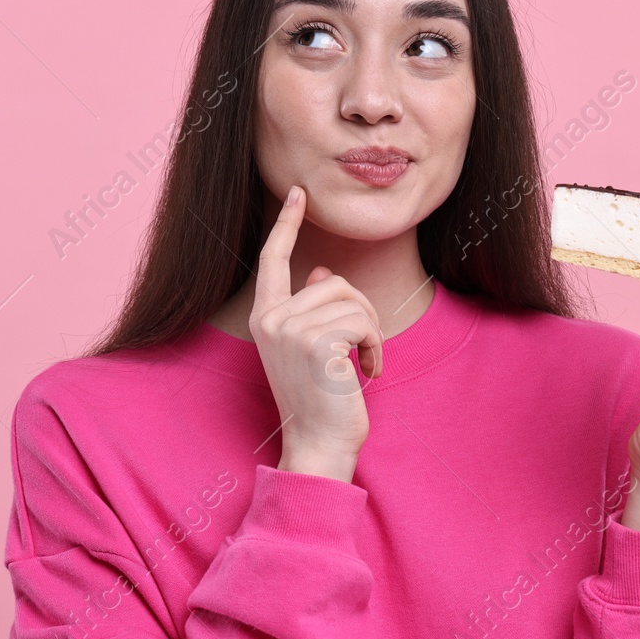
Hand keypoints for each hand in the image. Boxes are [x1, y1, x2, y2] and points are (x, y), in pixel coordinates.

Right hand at [249, 184, 384, 482]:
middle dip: (361, 313)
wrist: (318, 444)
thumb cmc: (320, 399)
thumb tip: (321, 273)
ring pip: (352, 301)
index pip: (272, 260)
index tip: (298, 194)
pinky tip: (368, 372)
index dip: (286, 224)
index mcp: (264, 317)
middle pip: (334, 282)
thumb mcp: (311, 349)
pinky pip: (363, 322)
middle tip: (363, 351)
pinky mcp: (316, 342)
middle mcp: (270, 318)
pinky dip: (375, 346)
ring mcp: (290, 329)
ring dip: (371, 333)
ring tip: (364, 364)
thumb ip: (311, 308)